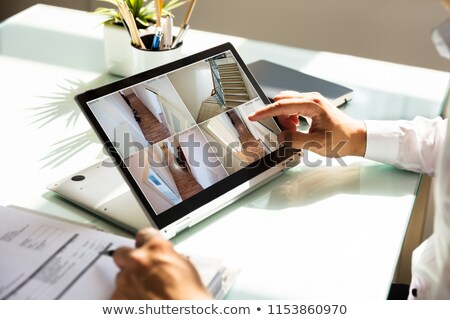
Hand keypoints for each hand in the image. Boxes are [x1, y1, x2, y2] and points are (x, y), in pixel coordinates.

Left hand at [111, 228, 211, 299]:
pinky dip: (126, 298)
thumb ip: (168, 256)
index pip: (143, 235)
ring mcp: (126, 279)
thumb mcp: (185, 265)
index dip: (145, 242)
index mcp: (156, 247)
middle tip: (139, 268)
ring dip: (129, 281)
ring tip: (146, 291)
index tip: (145, 246)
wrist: (183, 314)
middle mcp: (138, 259)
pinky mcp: (118, 298)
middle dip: (129, 259)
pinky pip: (117, 294)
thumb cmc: (189, 296)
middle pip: (122, 252)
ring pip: (120, 275)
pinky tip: (141, 301)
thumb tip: (163, 258)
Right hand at [248, 91, 365, 156]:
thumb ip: (295, 140)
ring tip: (295, 130)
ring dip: (285, 117)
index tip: (254, 116)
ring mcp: (312, 101)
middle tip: (286, 131)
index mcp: (312, 104)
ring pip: (287, 103)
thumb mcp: (316, 144)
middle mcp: (312, 98)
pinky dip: (290, 117)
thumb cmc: (342, 139)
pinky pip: (293, 107)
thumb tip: (281, 137)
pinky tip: (297, 127)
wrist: (357, 137)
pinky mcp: (312, 105)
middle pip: (282, 101)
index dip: (265, 112)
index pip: (282, 105)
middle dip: (278, 116)